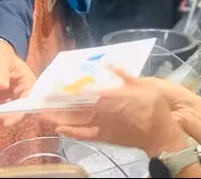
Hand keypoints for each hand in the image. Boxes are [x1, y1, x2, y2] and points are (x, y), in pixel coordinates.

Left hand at [0, 40, 35, 123]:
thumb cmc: (0, 53)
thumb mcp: (1, 60)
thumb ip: (1, 73)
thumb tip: (1, 87)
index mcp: (27, 85)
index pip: (27, 104)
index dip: (19, 115)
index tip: (7, 122)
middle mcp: (20, 95)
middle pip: (14, 114)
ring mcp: (8, 99)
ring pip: (1, 114)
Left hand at [53, 68, 189, 156]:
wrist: (161, 134)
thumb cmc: (154, 107)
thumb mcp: (143, 84)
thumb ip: (124, 74)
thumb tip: (108, 62)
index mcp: (110, 95)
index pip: (82, 90)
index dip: (65, 88)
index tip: (51, 85)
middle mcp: (102, 110)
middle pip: (74, 106)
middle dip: (56, 102)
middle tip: (39, 100)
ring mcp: (102, 125)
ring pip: (76, 120)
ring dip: (58, 117)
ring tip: (42, 113)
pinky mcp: (105, 137)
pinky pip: (85, 135)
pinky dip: (72, 133)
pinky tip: (60, 130)